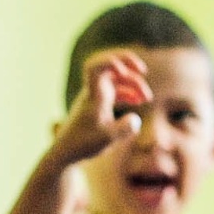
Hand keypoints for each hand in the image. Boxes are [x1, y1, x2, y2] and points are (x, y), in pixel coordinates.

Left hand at [50, 50, 150, 165]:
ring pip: (116, 80)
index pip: (95, 66)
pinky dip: (128, 93)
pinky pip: (115, 91)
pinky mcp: (99, 105)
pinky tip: (139, 101)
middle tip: (143, 71)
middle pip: (110, 67)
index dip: (111, 61)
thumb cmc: (84, 144)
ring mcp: (96, 96)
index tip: (125, 71)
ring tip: (147, 97)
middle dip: (128, 65)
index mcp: (94, 95)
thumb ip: (124, 129)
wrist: (67, 152)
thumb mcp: (108, 138)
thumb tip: (136, 119)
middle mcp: (94, 91)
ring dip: (132, 84)